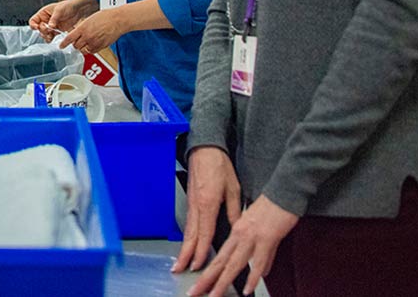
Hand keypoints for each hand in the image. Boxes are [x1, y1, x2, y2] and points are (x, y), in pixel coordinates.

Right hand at [28, 0, 97, 40]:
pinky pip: (50, 36)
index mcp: (43, 13)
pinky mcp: (56, 31)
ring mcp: (51, 26)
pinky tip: (53, 37)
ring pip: (44, 34)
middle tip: (49, 30)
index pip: (33, 20)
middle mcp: (46, 20)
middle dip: (43, 30)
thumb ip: (54, 19)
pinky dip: (50, 38)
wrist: (78, 10)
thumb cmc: (68, 6)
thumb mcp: (59, 10)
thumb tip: (49, 26)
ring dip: (46, 36)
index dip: (33, 25)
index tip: (37, 28)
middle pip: (38, 28)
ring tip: (51, 35)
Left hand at [58, 8, 129, 53]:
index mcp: (83, 28)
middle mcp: (87, 36)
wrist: (117, 20)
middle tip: (78, 41)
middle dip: (75, 44)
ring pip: (83, 50)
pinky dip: (90, 49)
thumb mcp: (89, 19)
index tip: (61, 46)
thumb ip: (82, 28)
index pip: (69, 38)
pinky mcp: (101, 46)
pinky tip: (93, 44)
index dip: (64, 43)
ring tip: (86, 42)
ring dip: (83, 47)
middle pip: (76, 46)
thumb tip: (77, 33)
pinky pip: (92, 51)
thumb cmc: (105, 17)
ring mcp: (94, 42)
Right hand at [173, 146, 242, 275]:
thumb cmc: (219, 165)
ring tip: (180, 261)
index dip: (202, 250)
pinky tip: (188, 243)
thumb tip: (237, 228)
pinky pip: (188, 222)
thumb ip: (235, 210)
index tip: (199, 264)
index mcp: (208, 203)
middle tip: (180, 268)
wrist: (204, 148)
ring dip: (184, 247)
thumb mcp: (233, 188)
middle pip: (190, 235)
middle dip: (185, 254)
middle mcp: (197, 205)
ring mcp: (191, 202)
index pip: (205, 232)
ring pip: (187, 230)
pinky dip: (187, 236)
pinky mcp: (190, 200)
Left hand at [188, 195, 297, 295]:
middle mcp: (239, 235)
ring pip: (234, 264)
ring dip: (223, 282)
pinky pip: (258, 262)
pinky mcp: (266, 238)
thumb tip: (262, 271)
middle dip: (206, 280)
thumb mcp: (261, 229)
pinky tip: (247, 289)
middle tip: (194, 292)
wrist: (284, 192)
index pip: (219, 256)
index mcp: (236, 232)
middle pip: (220, 262)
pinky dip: (252, 277)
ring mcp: (252, 237)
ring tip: (214, 295)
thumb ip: (262, 253)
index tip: (200, 284)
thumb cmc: (273, 207)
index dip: (208, 271)